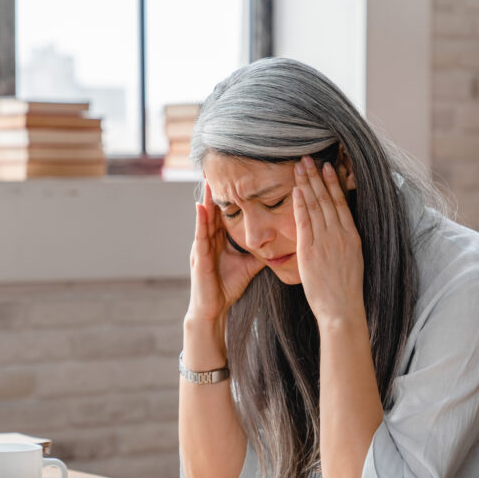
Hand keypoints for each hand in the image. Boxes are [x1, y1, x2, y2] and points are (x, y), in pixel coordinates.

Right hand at [187, 182, 264, 323]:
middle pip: (213, 211)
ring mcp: (201, 247)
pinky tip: (201, 207)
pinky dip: (200, 220)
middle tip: (216, 169)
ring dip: (205, 200)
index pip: (224, 214)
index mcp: (219, 241)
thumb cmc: (226, 288)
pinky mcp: (198, 257)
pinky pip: (199, 235)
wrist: (213, 309)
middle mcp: (208, 240)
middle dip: (214, 192)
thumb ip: (260, 253)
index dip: (228, 197)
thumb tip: (280, 244)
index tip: (233, 178)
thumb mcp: (248, 266)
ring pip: (204, 219)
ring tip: (207, 181)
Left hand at [292, 156, 365, 326]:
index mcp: (352, 236)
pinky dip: (302, 204)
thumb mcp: (352, 261)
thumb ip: (343, 244)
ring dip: (308, 183)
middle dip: (317, 176)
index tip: (327, 167)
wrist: (342, 308)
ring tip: (300, 166)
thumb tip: (336, 234)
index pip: (342, 203)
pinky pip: (305, 222)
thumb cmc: (345, 291)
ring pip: (316, 205)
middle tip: (309, 158)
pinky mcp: (311, 250)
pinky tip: (298, 190)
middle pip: (328, 199)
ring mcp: (326, 241)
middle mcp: (340, 234)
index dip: (333, 183)